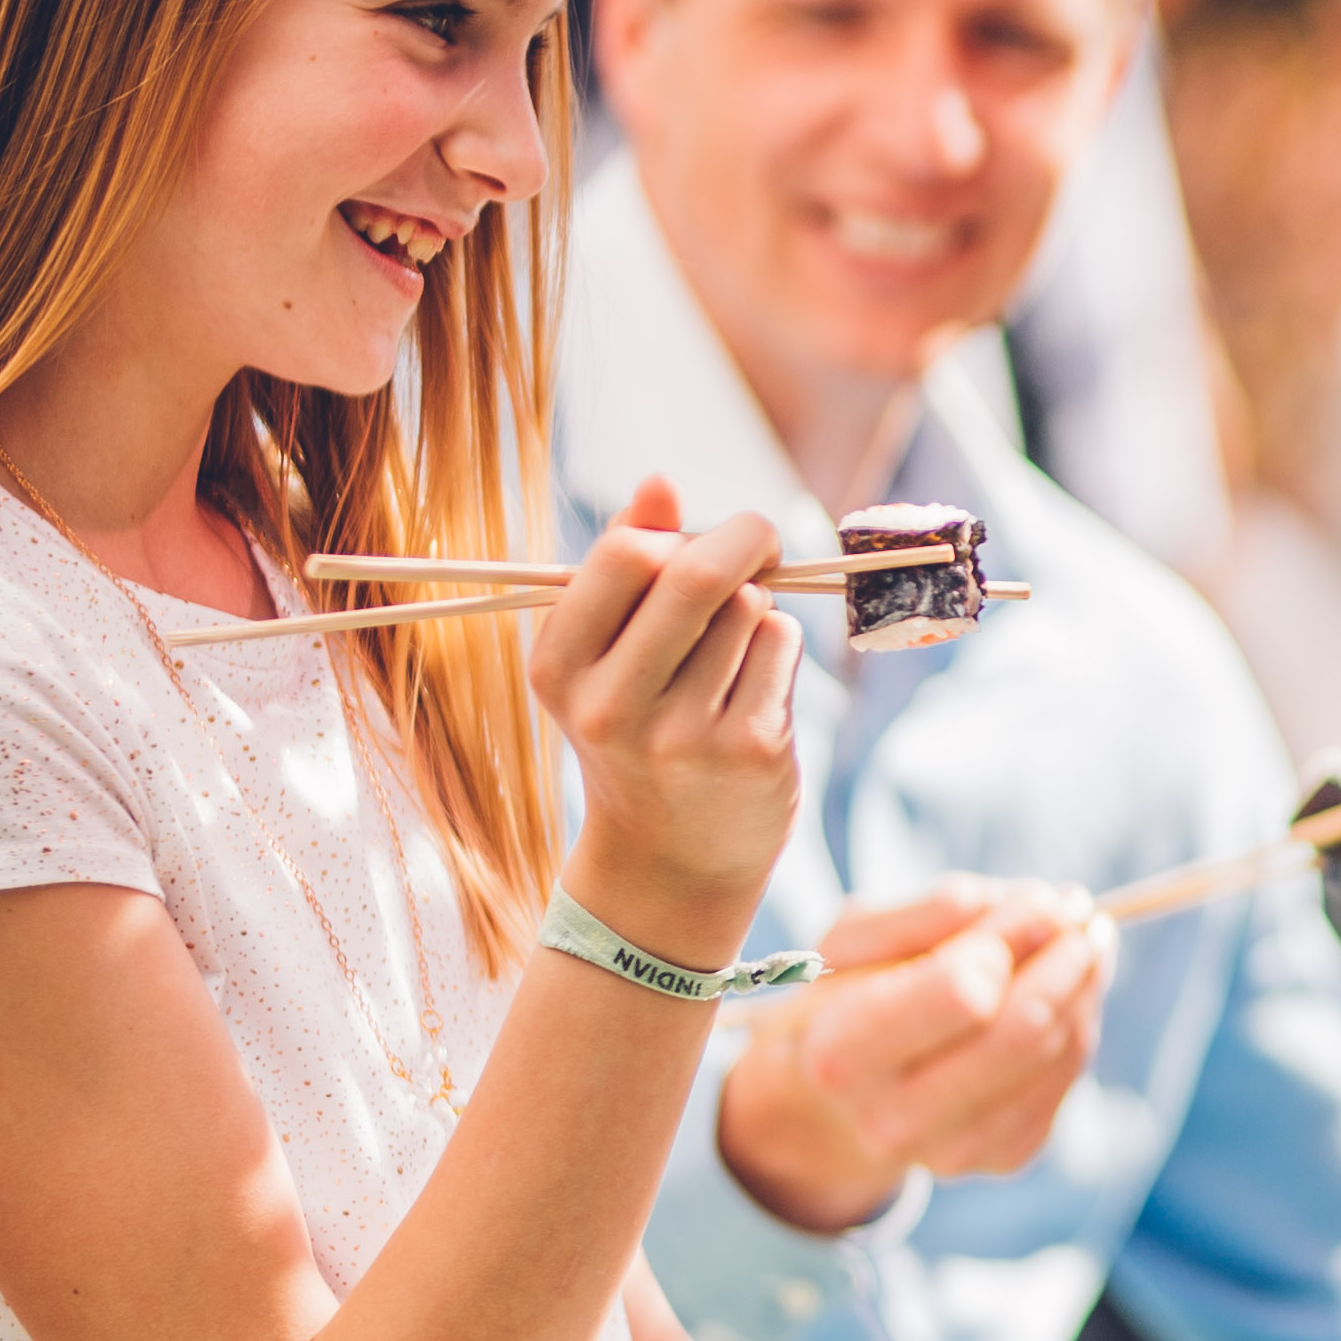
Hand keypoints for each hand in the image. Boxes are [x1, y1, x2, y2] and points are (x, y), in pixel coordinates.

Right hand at [535, 476, 801, 968]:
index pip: (624, 555)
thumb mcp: (603, 658)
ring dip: (757, 607)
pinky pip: (782, 646)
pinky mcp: (750, 752)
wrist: (670, 860)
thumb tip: (660, 481)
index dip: (676, 530)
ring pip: (749, 608)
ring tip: (733, 652)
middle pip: (697, 574)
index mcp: (558, 669)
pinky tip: (756, 688)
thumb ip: (625, 567)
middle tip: (763, 541)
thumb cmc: (638, 732)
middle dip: (744, 538)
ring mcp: (683, 735)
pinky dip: (779, 646)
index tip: (700, 537)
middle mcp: (612, 706)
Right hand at [714, 881, 1110, 1235]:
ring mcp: (956, 1150)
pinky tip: (1064, 987)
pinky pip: (1068, 1073)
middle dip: (1067, 954)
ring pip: (1059, 1047)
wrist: (837, 1104)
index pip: (962, 995)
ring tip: (1078, 935)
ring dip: (1083, 980)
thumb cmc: (847, 1001)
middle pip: (1024, 1027)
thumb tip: (1026, 905)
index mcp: (842, 1056)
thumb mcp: (854, 942)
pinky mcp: (1005, 1156)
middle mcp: (895, 1120)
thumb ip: (928, 912)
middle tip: (1080, 906)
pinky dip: (1078, 1017)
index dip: (1012, 940)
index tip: (1037, 899)